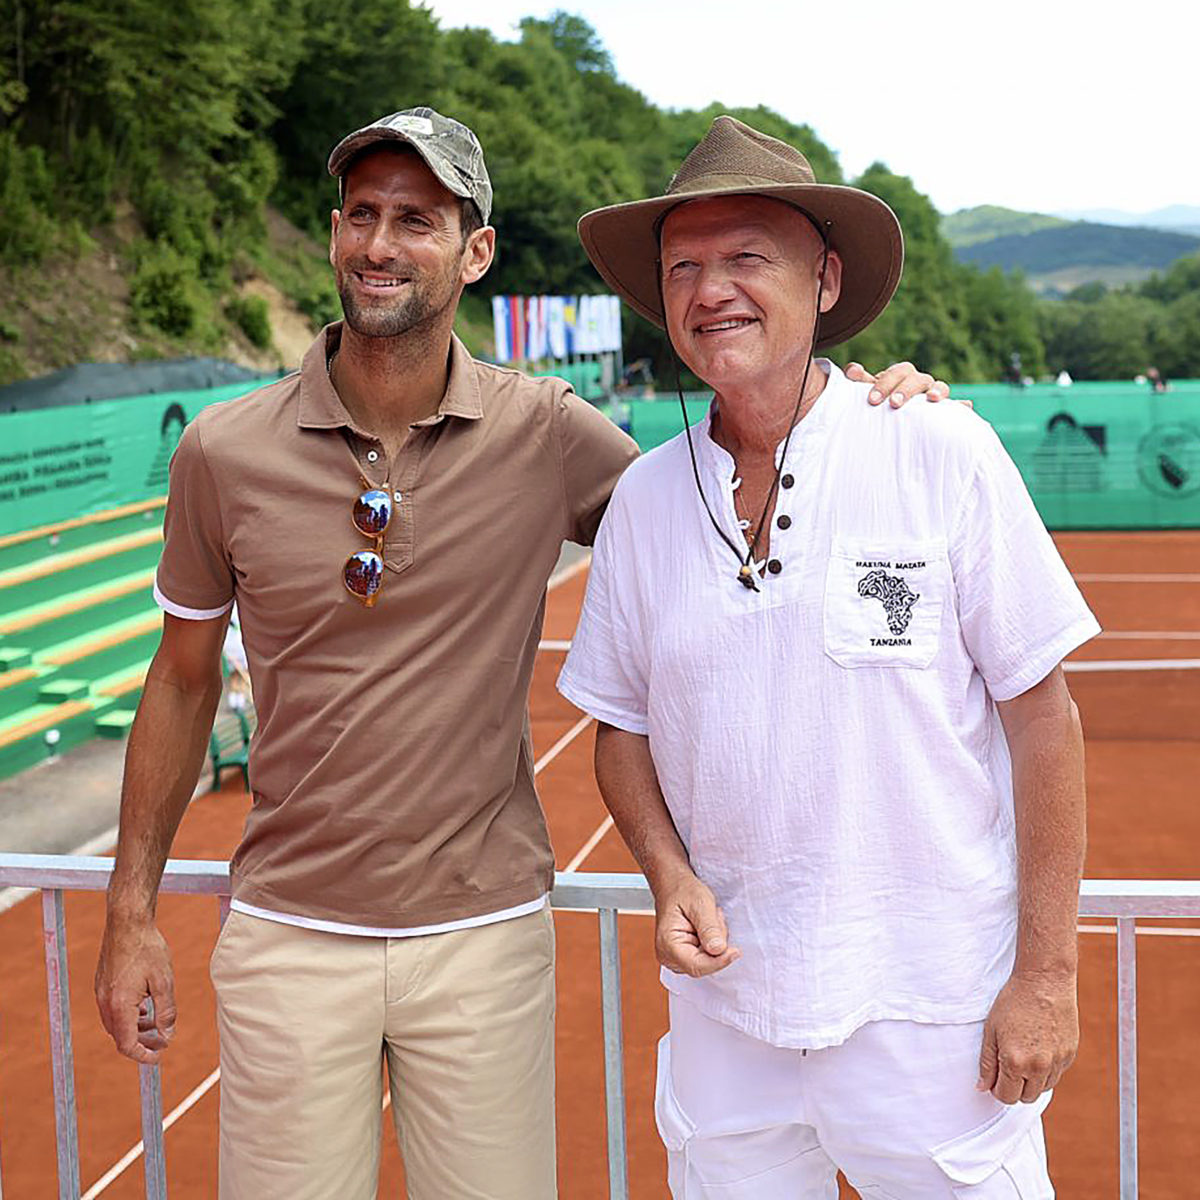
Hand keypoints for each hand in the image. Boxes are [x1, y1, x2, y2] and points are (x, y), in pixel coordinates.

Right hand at [95, 915, 176, 1063]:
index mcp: (120, 1006)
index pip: (127, 1044)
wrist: (127, 922)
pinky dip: (129, 1016)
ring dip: (135, 1029)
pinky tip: (145, 1008)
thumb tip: (167, 1035)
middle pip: (120, 1037)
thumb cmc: (148, 948)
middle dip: (141, 1043)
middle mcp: (105, 1003)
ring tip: (156, 1026)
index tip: (158, 1057)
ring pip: (116, 1024)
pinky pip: (113, 1010)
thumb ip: (166, 1011)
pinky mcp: (103, 984)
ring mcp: (101, 993)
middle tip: (162, 1042)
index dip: (143, 1055)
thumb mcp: (164, 981)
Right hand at [653, 870, 739, 976]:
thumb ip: (709, 928)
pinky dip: (713, 943)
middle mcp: (668, 956)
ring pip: (708, 962)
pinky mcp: (684, 957)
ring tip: (709, 919)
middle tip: (715, 918)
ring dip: (715, 942)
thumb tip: (718, 950)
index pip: (697, 966)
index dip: (719, 961)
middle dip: (717, 945)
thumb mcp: (700, 903)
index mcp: (667, 944)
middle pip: (704, 965)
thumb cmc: (683, 891)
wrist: (674, 886)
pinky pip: (706, 957)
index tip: (735, 951)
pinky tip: (708, 927)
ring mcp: (675, 959)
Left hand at [846, 361, 967, 408]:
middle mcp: (921, 382)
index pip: (898, 372)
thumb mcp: (869, 392)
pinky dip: (961, 406)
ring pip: (941, 387)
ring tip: (933, 399)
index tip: (872, 400)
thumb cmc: (881, 401)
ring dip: (938, 391)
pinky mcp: (945, 412)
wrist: (893, 416)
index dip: (886, 383)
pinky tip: (966, 407)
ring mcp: (934, 395)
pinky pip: (957, 407)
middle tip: (894, 404)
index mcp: (903, 375)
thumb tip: (852, 370)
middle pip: (918, 379)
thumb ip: (860, 381)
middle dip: (907, 389)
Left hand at [976, 972, 1078, 1103]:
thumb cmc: (1013, 1002)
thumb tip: (982, 1087)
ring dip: (1032, 1080)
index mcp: (1016, 1061)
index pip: (1007, 1097)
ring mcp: (1057, 1062)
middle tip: (1008, 1066)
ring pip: (1043, 1088)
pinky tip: (1038, 1047)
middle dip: (1015, 1087)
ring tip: (1023, 1053)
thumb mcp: (991, 1030)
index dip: (998, 1089)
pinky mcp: (1070, 1055)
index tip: (995, 1078)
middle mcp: (1039, 1067)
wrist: (1044, 982)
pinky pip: (1056, 1074)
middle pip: (1026, 1097)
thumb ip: (987, 1062)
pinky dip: (1047, 1069)